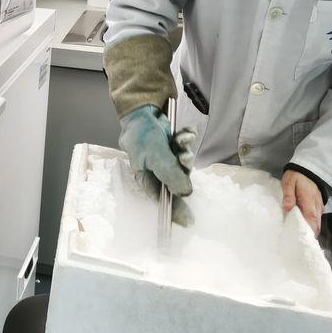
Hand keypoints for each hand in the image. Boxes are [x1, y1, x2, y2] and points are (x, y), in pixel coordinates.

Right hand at [118, 105, 197, 225]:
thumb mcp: (155, 157)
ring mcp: (167, 160)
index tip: (189, 222)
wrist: (143, 111)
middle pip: (178, 181)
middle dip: (183, 168)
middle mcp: (158, 172)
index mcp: (147, 178)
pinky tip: (185, 132)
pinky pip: (187, 149)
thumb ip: (170, 175)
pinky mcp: (175, 148)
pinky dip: (188, 140)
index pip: (163, 200)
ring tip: (182, 139)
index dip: (176, 211)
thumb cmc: (142, 135)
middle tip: (184, 157)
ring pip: (184, 163)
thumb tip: (185, 194)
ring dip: (186, 150)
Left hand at [282, 169, 324, 235]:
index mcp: (308, 200)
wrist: (307, 170)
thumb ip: (288, 196)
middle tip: (300, 243)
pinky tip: (304, 229)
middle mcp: (316, 205)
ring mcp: (319, 206)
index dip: (309, 230)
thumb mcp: (288, 183)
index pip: (311, 219)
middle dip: (310, 234)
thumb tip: (287, 208)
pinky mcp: (318, 206)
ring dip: (311, 230)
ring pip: (318, 222)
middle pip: (316, 224)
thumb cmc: (296, 176)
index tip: (303, 239)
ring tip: (301, 239)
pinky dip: (312, 225)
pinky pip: (317, 218)